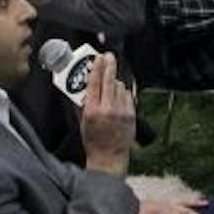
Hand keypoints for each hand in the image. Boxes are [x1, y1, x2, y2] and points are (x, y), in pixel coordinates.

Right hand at [78, 53, 137, 172]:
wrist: (109, 157)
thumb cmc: (93, 142)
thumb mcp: (82, 122)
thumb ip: (82, 104)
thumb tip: (82, 87)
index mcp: (92, 111)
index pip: (94, 83)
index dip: (96, 68)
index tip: (97, 59)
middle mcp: (107, 109)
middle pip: (109, 80)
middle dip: (109, 65)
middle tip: (108, 56)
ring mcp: (121, 111)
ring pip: (119, 86)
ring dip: (114, 83)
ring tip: (109, 87)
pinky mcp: (131, 114)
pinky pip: (128, 95)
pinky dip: (122, 94)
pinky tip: (117, 99)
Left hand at [132, 195, 213, 213]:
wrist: (118, 205)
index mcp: (160, 212)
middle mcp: (163, 205)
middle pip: (186, 213)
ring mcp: (162, 202)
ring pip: (183, 203)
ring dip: (195, 205)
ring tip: (208, 204)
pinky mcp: (159, 202)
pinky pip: (177, 200)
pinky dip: (186, 199)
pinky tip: (193, 198)